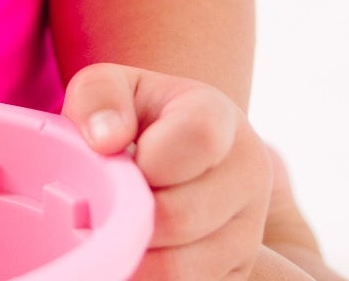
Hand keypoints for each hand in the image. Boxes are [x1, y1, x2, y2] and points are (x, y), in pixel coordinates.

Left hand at [62, 63, 272, 279]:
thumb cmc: (136, 116)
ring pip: (182, 268)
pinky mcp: (238, 274)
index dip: (150, 159)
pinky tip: (134, 255)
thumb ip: (99, 96)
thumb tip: (105, 140)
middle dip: (129, 215)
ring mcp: (249, 232)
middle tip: (104, 205)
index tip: (122, 161)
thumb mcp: (113, 86)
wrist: (174, 152)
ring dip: (135, 257)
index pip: (199, 137)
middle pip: (181, 216)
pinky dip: (150, 278)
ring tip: (114, 230)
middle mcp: (247, 174)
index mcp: (220, 117)